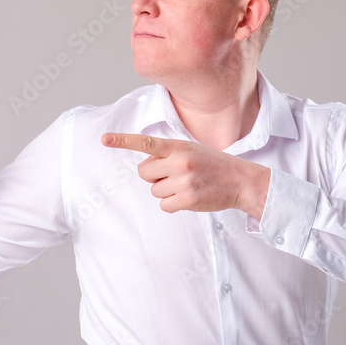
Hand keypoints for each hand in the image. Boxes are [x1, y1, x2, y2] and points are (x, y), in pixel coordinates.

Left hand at [101, 133, 270, 218]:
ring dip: (166, 190)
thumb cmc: (214, 164)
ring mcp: (183, 181)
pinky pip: (164, 205)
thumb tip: (147, 165)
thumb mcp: (192, 149)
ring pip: (154, 190)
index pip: (146, 142)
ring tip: (187, 184)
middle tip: (174, 174)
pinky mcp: (187, 199)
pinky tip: (188, 197)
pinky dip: (172, 204)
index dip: (123, 141)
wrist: (240, 181)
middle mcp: (179, 162)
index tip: (104, 139)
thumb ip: (169, 153)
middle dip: (154, 175)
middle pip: (144, 172)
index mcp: (179, 146)